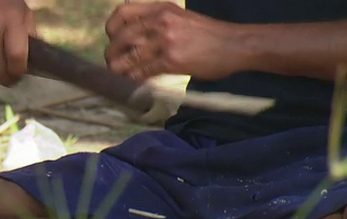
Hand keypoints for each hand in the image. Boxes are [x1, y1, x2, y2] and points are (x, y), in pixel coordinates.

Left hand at [105, 2, 241, 80]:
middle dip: (112, 53)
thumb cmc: (208, 35)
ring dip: (120, 69)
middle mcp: (161, 20)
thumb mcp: (180, 18)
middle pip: (121, 37)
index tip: (112, 40)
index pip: (123, 13)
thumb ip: (157, 23)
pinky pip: (143, 71)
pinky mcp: (171, 60)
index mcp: (161, 8)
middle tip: (112, 63)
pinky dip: (135, 78)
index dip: (112, 28)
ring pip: (129, 57)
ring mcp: (165, 40)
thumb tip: (132, 39)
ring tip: (120, 75)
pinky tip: (136, 81)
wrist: (235, 45)